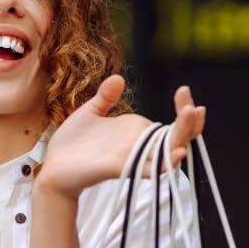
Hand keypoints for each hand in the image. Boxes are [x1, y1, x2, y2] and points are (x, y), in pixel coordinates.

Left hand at [36, 74, 206, 199]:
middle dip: (190, 122)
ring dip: (183, 134)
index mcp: (136, 132)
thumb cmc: (72, 144)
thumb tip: (119, 78)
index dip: (183, 108)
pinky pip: (148, 169)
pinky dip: (164, 164)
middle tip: (195, 105)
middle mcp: (139, 146)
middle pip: (176, 137)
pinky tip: (179, 153)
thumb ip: (105, 97)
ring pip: (168, 150)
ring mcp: (131, 157)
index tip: (184, 89)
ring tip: (192, 114)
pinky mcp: (118, 168)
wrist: (53, 166)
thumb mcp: (89, 113)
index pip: (171, 124)